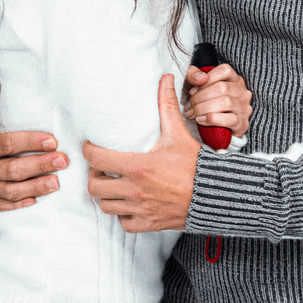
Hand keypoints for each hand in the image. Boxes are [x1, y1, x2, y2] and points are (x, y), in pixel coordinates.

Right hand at [0, 79, 68, 209]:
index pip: (8, 144)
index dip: (30, 142)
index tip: (53, 140)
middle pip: (13, 169)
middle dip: (39, 165)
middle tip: (63, 160)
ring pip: (12, 190)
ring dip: (35, 186)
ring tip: (57, 182)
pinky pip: (6, 206)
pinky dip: (20, 205)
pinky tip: (37, 202)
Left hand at [84, 74, 200, 231]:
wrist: (214, 194)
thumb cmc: (195, 164)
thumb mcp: (178, 132)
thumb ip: (167, 105)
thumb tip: (166, 77)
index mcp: (137, 166)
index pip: (96, 158)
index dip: (89, 150)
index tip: (91, 145)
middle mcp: (134, 190)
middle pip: (94, 186)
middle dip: (93, 175)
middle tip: (101, 167)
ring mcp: (140, 210)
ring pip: (105, 206)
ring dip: (106, 195)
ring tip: (112, 183)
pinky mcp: (148, 224)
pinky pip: (123, 223)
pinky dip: (122, 214)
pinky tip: (128, 202)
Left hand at [183, 63, 252, 136]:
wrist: (215, 133)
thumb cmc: (206, 106)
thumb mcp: (197, 87)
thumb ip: (194, 76)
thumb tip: (201, 78)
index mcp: (235, 80)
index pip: (225, 70)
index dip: (208, 77)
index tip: (192, 90)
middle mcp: (243, 92)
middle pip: (223, 87)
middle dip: (200, 97)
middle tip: (188, 105)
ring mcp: (245, 108)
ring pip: (226, 102)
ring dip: (203, 108)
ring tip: (191, 114)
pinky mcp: (243, 124)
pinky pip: (230, 120)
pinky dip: (212, 119)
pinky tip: (200, 120)